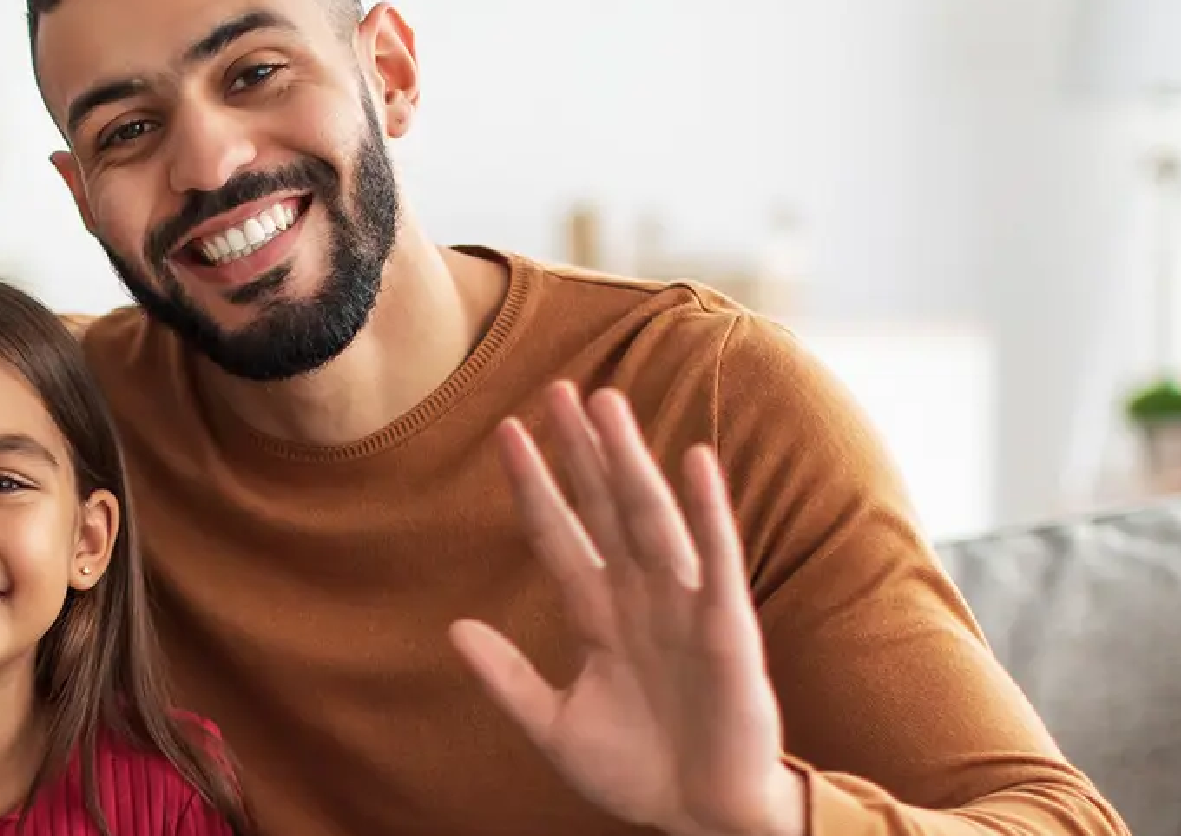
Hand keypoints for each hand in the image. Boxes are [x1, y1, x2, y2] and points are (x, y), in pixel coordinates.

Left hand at [449, 384, 806, 835]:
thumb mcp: (554, 728)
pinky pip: (717, 557)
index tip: (505, 431)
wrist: (700, 815)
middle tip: (556, 387)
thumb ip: (507, 679)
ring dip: (629, 460)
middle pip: (603, 506)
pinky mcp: (727, 625)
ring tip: (605, 402)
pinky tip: (694, 460)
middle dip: (579, 450)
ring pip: (650, 516)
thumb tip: (454, 629)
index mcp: (596, 615)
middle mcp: (638, 596)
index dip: (532, 484)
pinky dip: (707, 509)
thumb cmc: (635, 770)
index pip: (557, 533)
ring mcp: (683, 605)